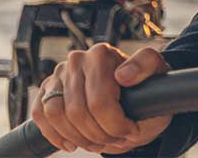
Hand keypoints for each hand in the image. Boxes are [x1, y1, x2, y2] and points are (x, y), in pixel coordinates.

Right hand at [31, 44, 170, 153]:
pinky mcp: (46, 89)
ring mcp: (59, 75)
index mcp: (102, 55)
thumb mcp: (157, 71)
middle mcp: (77, 61)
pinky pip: (40, 115)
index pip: (99, 101)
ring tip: (97, 143)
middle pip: (77, 112)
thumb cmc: (145, 83)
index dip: (115, 124)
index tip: (131, 131)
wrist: (132, 91)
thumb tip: (123, 75)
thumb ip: (146, 65)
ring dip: (77, 137)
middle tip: (116, 140)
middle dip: (99, 134)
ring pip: (55, 114)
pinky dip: (54, 134)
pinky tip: (72, 142)